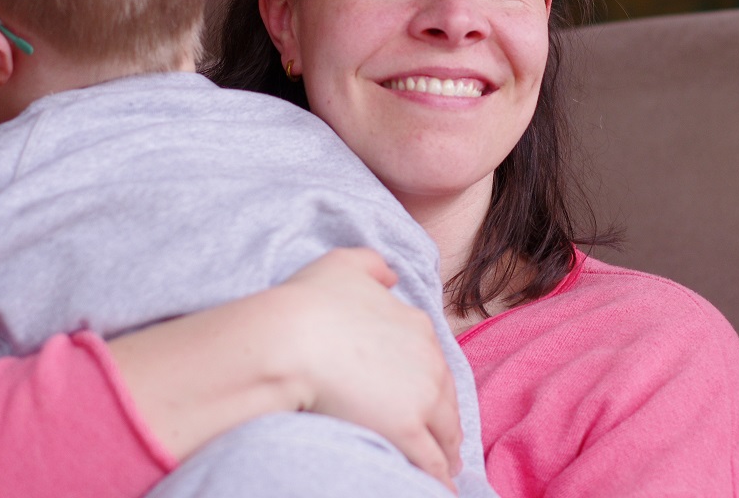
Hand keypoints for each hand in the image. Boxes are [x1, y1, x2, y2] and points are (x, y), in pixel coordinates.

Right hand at [108, 248, 462, 490]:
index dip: (430, 384)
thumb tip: (390, 276)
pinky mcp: (406, 429)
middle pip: (446, 400)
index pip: (433, 362)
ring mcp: (420, 396)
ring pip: (444, 433)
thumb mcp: (344, 264)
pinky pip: (430, 462)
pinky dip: (437, 478)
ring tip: (444, 473)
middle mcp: (428, 359)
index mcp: (416, 324)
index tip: (429, 401)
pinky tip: (439, 489)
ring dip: (445, 454)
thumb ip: (372, 266)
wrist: (291, 338)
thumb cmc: (309, 301)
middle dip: (446, 423)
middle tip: (447, 445)